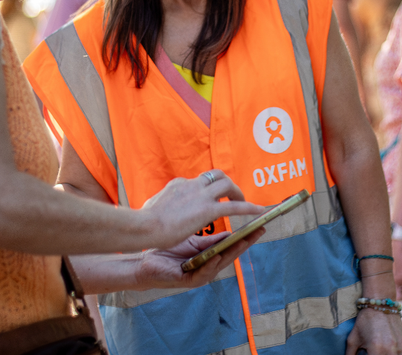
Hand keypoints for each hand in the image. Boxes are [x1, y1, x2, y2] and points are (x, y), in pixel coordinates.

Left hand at [135, 228, 264, 290]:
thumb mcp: (191, 241)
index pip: (230, 244)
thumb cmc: (167, 250)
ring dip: (233, 253)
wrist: (144, 263)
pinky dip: (211, 265)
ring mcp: (199, 275)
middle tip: (259, 231)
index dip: (244, 235)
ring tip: (243, 242)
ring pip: (220, 264)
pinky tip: (217, 257)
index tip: (258, 224)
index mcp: (209, 255)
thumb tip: (225, 224)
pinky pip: (202, 273)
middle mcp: (207, 266)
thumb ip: (208, 237)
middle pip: (230, 254)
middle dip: (246, 242)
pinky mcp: (187, 280)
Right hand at [141, 170, 264, 249]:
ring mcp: (200, 196)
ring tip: (246, 203)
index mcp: (179, 184)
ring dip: (238, 193)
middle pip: (216, 175)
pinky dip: (248, 207)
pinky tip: (258, 211)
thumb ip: (159, 202)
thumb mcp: (152, 204)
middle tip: (233, 195)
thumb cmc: (143, 220)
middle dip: (227, 184)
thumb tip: (156, 203)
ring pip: (227, 185)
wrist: (144, 226)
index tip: (210, 198)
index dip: (207, 189)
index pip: (198, 181)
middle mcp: (192, 185)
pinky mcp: (207, 210)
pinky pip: (234, 206)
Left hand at [345, 307, 401, 354]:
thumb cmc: (365, 321)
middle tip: (372, 351)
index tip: (366, 354)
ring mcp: (400, 347)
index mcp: (376, 349)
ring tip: (380, 350)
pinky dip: (395, 354)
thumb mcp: (353, 338)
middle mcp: (390, 349)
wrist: (380, 303)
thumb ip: (350, 354)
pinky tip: (388, 350)